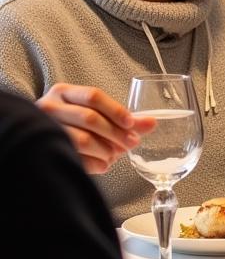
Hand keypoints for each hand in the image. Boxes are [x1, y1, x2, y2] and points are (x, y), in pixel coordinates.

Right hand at [36, 83, 156, 173]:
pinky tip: (103, 166)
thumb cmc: (73, 126)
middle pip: (90, 118)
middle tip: (131, 143)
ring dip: (105, 150)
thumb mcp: (96, 117)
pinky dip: (94, 163)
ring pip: (81, 139)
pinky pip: (74, 157)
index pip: (93, 96)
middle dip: (115, 133)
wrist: (37, 142)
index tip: (131, 124)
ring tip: (114, 156)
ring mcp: (42, 128)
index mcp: (63, 92)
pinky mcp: (41, 150)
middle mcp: (49, 106)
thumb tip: (152, 123)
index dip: (116, 110)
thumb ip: (124, 120)